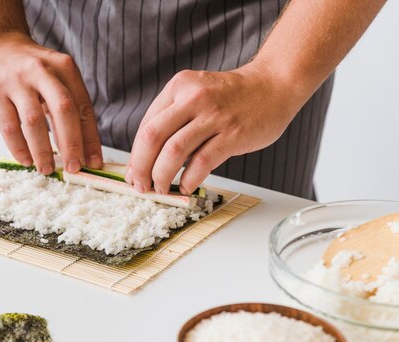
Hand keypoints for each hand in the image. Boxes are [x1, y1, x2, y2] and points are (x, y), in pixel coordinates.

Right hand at [0, 32, 101, 173]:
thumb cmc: (32, 71)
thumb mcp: (55, 79)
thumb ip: (68, 109)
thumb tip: (79, 151)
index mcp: (64, 68)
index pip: (83, 107)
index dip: (90, 138)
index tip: (94, 162)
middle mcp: (42, 70)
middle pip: (63, 110)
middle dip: (71, 144)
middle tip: (73, 168)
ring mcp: (16, 80)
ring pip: (34, 121)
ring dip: (42, 150)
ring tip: (47, 169)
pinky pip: (8, 126)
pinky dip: (18, 147)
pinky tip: (26, 160)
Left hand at [125, 65, 302, 194]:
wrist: (274, 84)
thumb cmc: (231, 96)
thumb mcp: (196, 93)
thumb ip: (173, 119)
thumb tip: (147, 158)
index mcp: (179, 87)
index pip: (146, 125)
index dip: (135, 155)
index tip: (134, 174)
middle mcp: (193, 97)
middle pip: (153, 136)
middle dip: (140, 167)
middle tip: (141, 186)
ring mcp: (214, 115)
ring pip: (174, 150)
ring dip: (162, 175)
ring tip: (161, 189)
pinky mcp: (233, 133)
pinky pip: (203, 161)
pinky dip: (190, 178)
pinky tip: (187, 186)